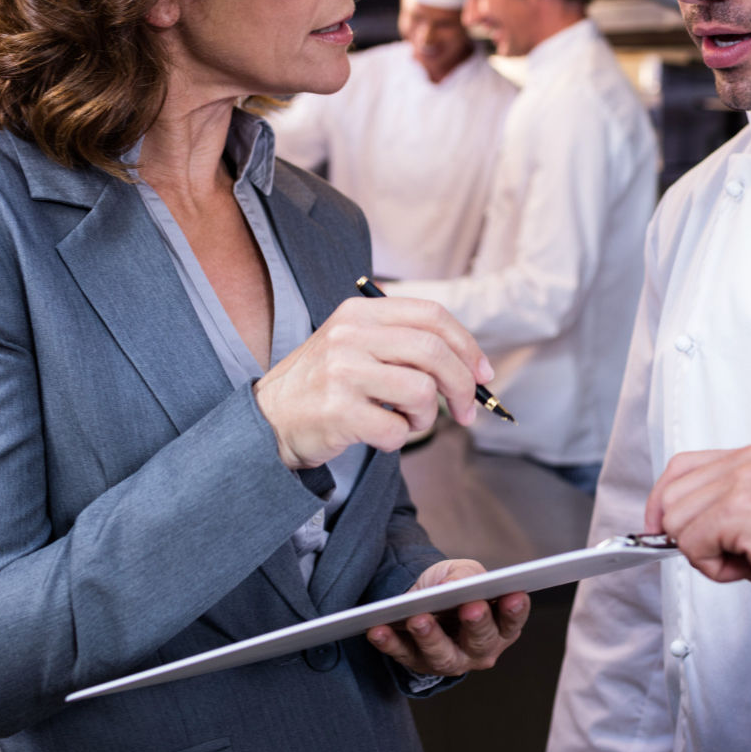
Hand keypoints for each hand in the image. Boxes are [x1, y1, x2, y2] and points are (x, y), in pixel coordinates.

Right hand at [254, 297, 492, 468]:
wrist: (268, 419)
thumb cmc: (324, 385)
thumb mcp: (357, 345)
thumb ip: (405, 345)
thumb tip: (471, 367)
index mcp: (361, 312)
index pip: (432, 316)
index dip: (467, 346)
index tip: (482, 374)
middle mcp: (350, 335)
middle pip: (434, 352)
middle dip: (462, 386)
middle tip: (465, 411)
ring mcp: (342, 371)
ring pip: (422, 392)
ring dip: (426, 417)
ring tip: (409, 422)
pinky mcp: (337, 410)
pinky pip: (396, 429)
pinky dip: (399, 439)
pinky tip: (380, 434)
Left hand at [365, 560, 528, 675]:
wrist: (424, 596)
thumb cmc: (453, 586)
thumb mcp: (463, 572)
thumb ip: (464, 577)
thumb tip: (450, 587)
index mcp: (499, 627)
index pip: (512, 622)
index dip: (515, 611)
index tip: (514, 595)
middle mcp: (478, 650)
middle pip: (480, 643)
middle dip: (476, 624)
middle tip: (471, 606)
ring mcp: (448, 660)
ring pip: (442, 656)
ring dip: (430, 638)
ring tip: (419, 618)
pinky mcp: (416, 662)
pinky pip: (402, 654)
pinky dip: (390, 643)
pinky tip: (378, 629)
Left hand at [646, 446, 750, 624]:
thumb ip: (718, 510)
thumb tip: (668, 526)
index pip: (680, 467)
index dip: (662, 503)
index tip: (659, 533)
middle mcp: (748, 462)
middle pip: (670, 499)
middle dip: (690, 538)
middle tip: (736, 556)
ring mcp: (745, 482)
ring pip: (676, 525)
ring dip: (705, 555)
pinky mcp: (743, 510)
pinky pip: (692, 545)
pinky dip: (714, 568)